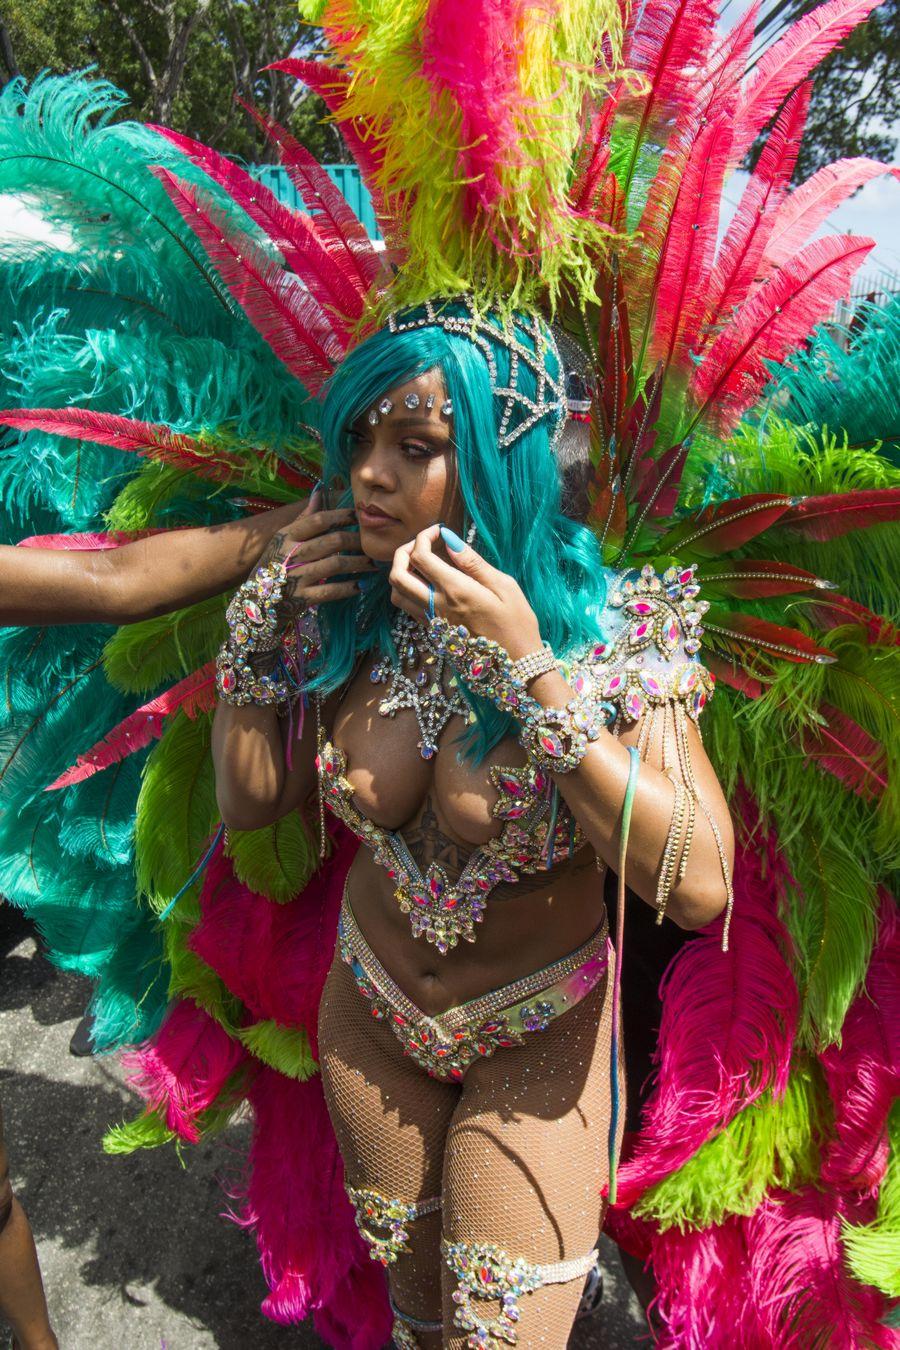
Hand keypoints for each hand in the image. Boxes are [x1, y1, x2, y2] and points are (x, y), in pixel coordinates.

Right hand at [256, 488, 375, 607]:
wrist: (255, 600)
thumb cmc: (274, 564)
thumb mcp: (282, 539)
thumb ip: (303, 518)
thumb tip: (319, 490)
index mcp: (287, 536)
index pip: (319, 520)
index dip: (342, 516)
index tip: (358, 517)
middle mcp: (291, 554)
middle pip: (333, 541)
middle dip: (357, 542)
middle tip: (370, 544)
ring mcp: (296, 577)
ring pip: (336, 564)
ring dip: (358, 563)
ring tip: (372, 564)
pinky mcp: (301, 598)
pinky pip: (330, 591)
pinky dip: (348, 588)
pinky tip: (360, 585)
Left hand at [389, 525, 542, 658]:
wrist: (516, 663)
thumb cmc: (517, 623)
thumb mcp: (504, 586)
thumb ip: (473, 562)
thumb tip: (449, 541)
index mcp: (455, 591)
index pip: (420, 556)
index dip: (424, 536)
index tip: (439, 531)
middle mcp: (437, 607)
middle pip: (397, 575)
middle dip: (402, 552)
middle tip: (422, 544)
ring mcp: (433, 622)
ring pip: (397, 594)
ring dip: (401, 573)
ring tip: (421, 564)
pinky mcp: (434, 633)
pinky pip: (408, 609)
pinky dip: (408, 591)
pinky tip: (428, 585)